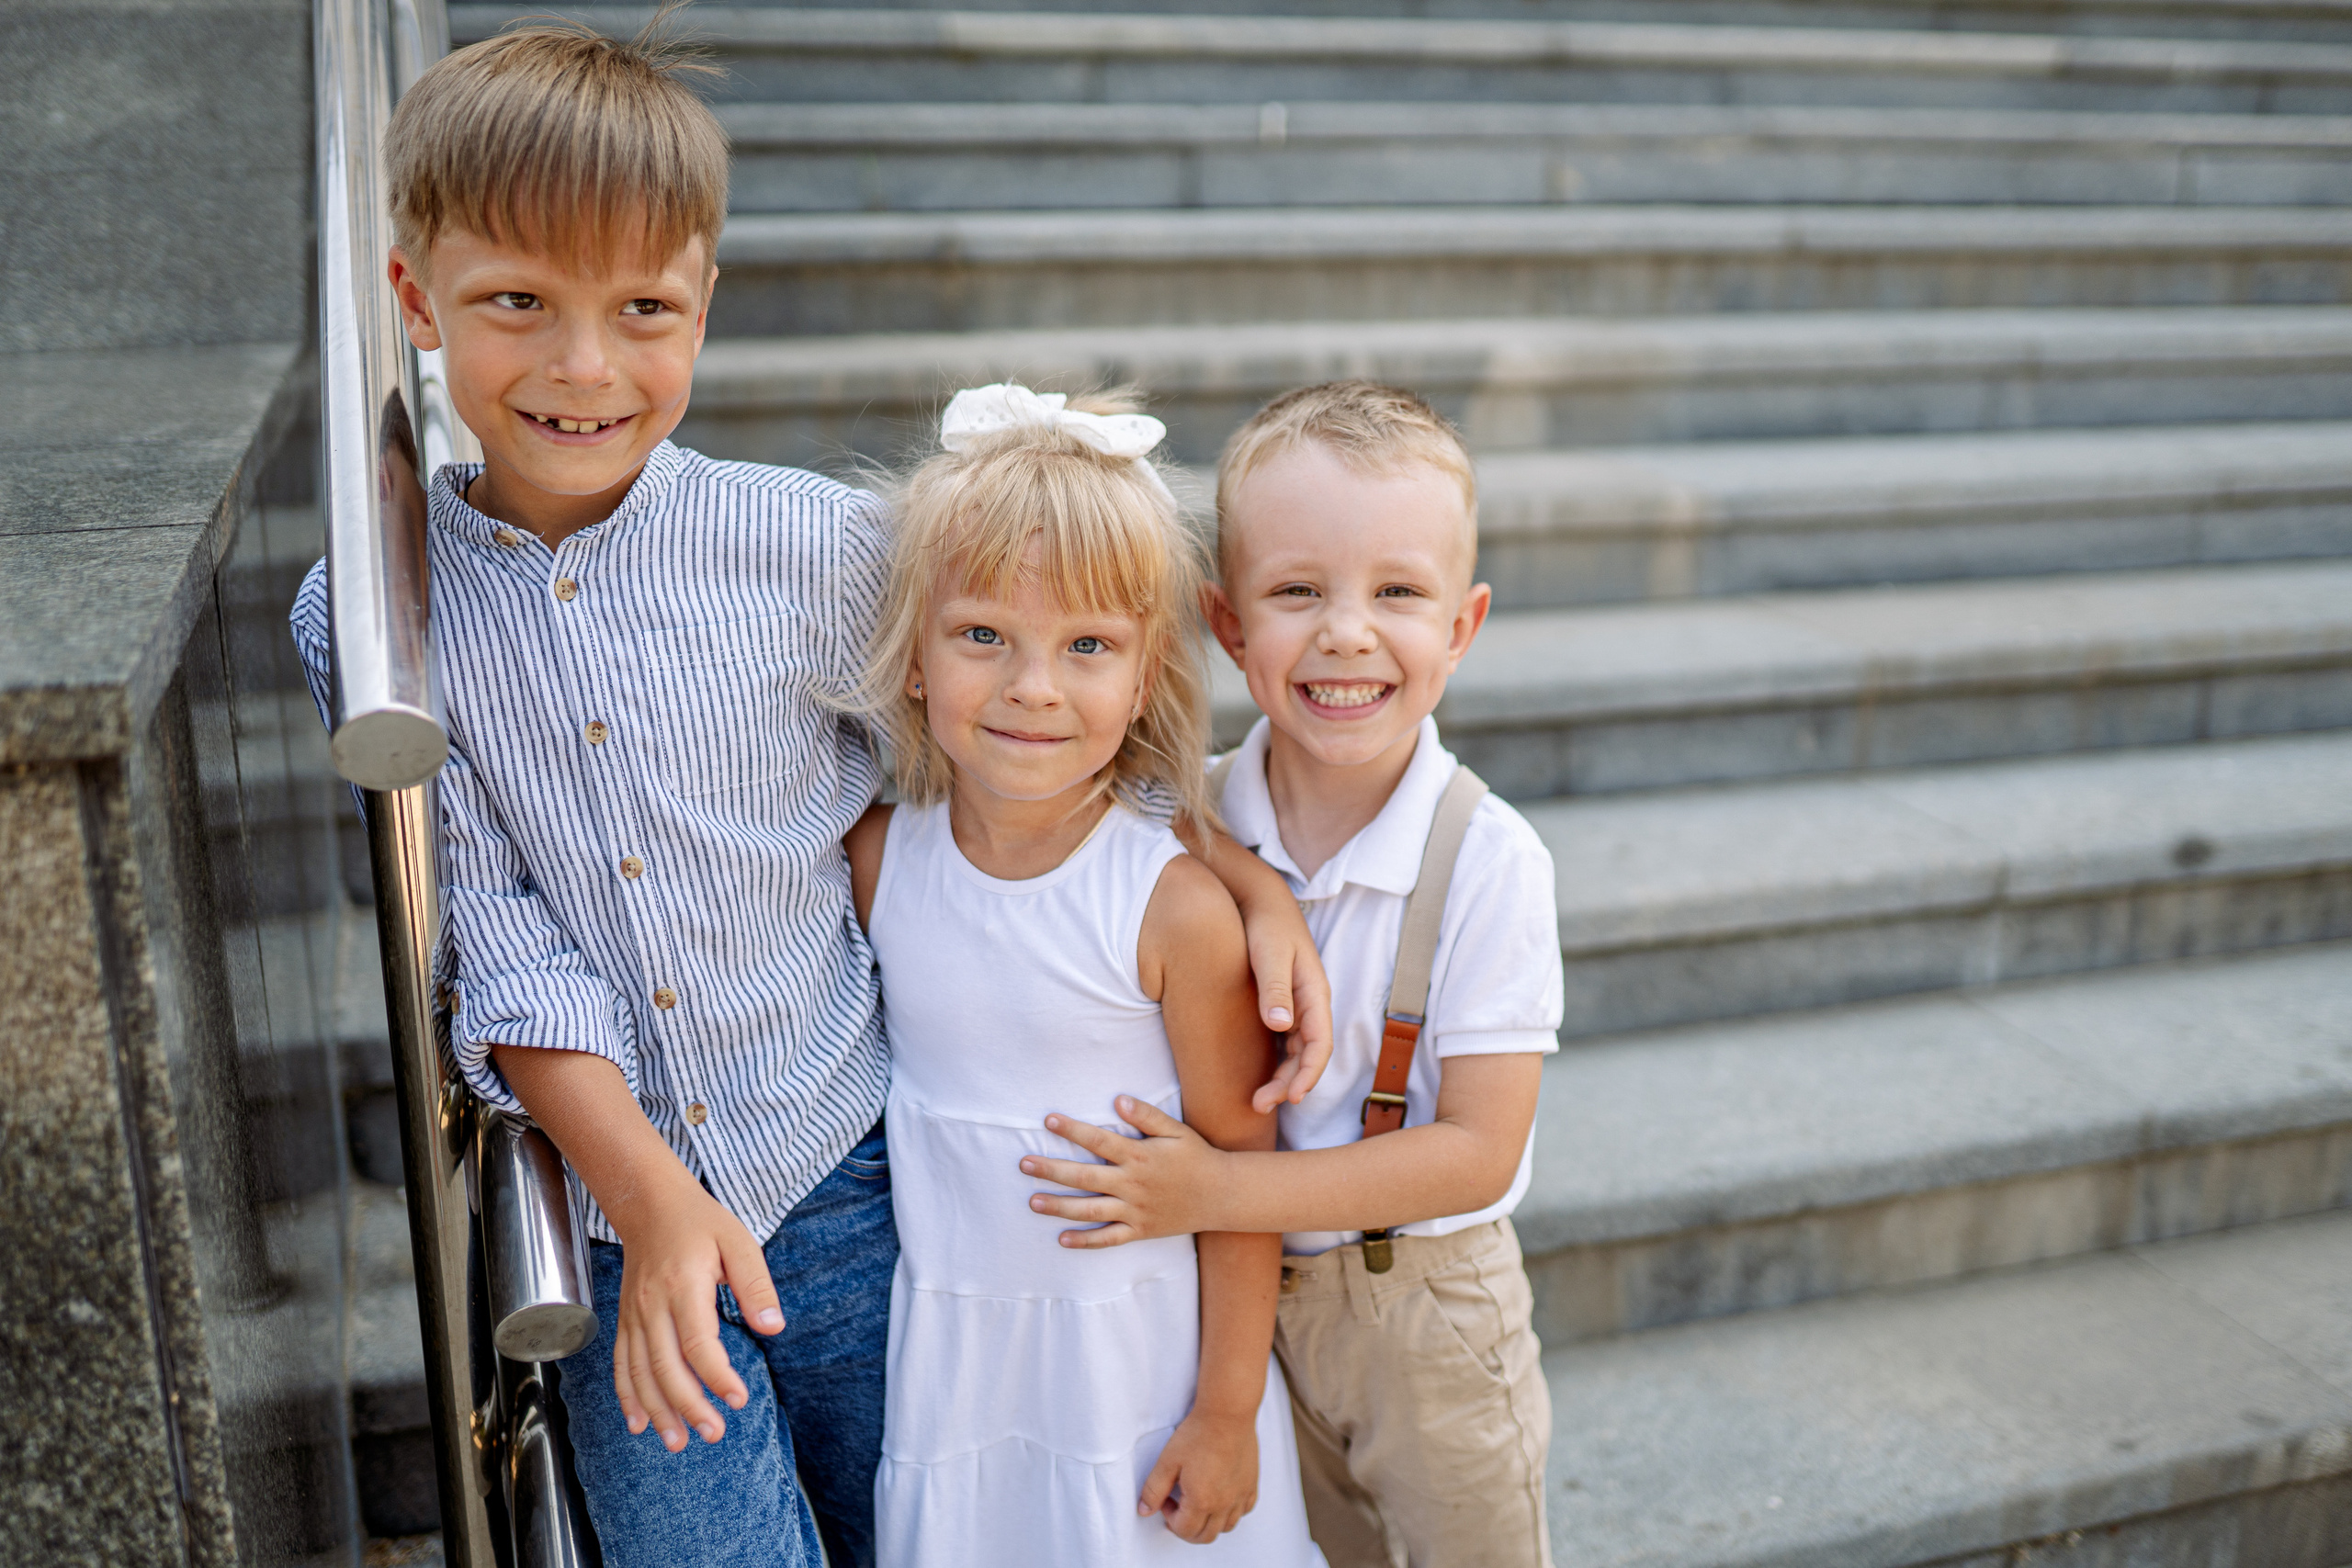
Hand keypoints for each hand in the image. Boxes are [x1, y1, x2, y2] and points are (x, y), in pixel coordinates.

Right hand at [610, 1174, 784, 1451]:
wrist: (651, 1204)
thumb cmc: (701, 1223)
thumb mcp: (740, 1242)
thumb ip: (756, 1285)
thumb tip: (774, 1326)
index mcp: (683, 1285)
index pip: (697, 1343)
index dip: (717, 1376)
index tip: (739, 1400)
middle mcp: (652, 1305)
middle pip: (665, 1367)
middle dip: (688, 1406)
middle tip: (713, 1434)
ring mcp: (633, 1315)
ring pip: (639, 1373)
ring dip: (658, 1411)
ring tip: (678, 1443)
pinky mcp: (626, 1321)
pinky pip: (622, 1364)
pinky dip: (627, 1397)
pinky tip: (640, 1424)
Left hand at [1023, 1098, 1225, 1246]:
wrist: (1222, 1195)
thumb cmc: (1197, 1157)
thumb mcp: (1176, 1131)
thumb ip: (1147, 1116)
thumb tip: (1118, 1100)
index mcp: (1140, 1156)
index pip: (1099, 1141)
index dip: (1072, 1130)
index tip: (1048, 1120)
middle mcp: (1134, 1184)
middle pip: (1086, 1178)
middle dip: (1052, 1171)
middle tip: (1024, 1164)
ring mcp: (1136, 1210)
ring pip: (1091, 1211)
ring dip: (1060, 1207)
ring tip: (1032, 1202)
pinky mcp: (1141, 1230)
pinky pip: (1109, 1239)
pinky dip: (1086, 1242)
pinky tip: (1062, 1240)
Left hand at [1140, 1408, 1259, 1542]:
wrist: (1227, 1414)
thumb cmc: (1197, 1434)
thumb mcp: (1167, 1461)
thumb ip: (1154, 1490)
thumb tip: (1144, 1511)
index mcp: (1201, 1501)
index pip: (1184, 1530)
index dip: (1170, 1519)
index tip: (1166, 1499)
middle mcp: (1224, 1504)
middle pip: (1206, 1536)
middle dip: (1187, 1529)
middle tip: (1178, 1508)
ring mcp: (1241, 1495)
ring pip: (1226, 1527)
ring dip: (1209, 1523)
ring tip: (1198, 1503)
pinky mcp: (1251, 1484)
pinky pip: (1244, 1510)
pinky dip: (1231, 1512)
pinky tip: (1221, 1497)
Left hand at [1239, 897, 1332, 1113]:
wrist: (1258, 898)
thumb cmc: (1264, 923)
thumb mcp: (1269, 953)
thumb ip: (1275, 987)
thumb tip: (1280, 1025)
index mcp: (1315, 992)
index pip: (1320, 1044)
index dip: (1309, 1074)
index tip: (1291, 1098)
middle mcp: (1310, 1002)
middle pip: (1309, 1055)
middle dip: (1290, 1084)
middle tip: (1261, 1105)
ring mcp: (1298, 1004)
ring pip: (1298, 1051)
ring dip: (1283, 1077)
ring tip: (1258, 1100)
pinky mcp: (1282, 1002)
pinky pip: (1286, 1042)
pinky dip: (1277, 1062)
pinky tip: (1258, 1075)